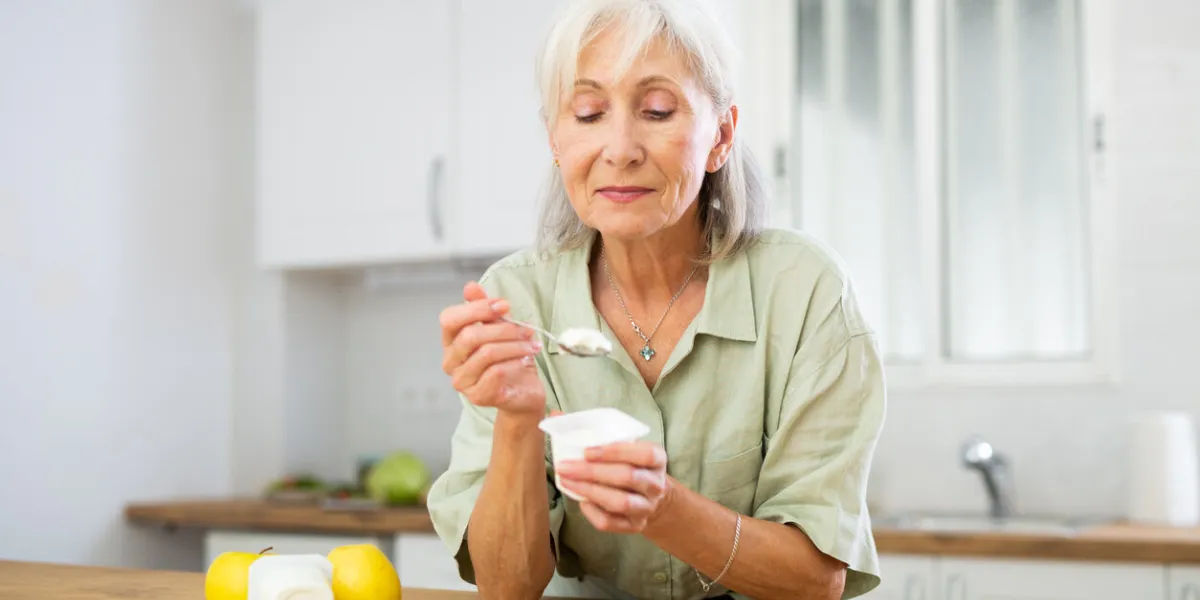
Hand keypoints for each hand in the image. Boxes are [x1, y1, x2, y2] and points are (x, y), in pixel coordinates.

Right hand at [440, 281, 544, 415]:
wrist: (523, 391)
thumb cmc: (508, 358)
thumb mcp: (499, 328)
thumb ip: (484, 308)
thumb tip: (470, 286)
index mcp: (451, 341)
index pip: (449, 319)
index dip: (477, 309)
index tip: (505, 306)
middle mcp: (450, 362)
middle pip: (470, 336)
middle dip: (503, 329)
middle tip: (527, 330)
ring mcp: (462, 381)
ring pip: (486, 354)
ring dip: (514, 346)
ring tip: (532, 346)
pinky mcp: (477, 396)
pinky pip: (496, 373)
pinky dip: (515, 363)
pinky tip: (526, 361)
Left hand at [555, 441, 671, 533]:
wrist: (650, 496)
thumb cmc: (630, 464)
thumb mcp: (623, 445)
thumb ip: (593, 430)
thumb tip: (556, 416)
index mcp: (656, 458)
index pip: (643, 453)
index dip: (615, 452)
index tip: (587, 451)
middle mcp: (655, 484)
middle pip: (627, 477)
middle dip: (592, 472)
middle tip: (565, 466)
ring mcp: (646, 507)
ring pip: (620, 502)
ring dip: (590, 491)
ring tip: (567, 482)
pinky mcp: (635, 526)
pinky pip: (612, 522)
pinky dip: (593, 512)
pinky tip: (581, 502)